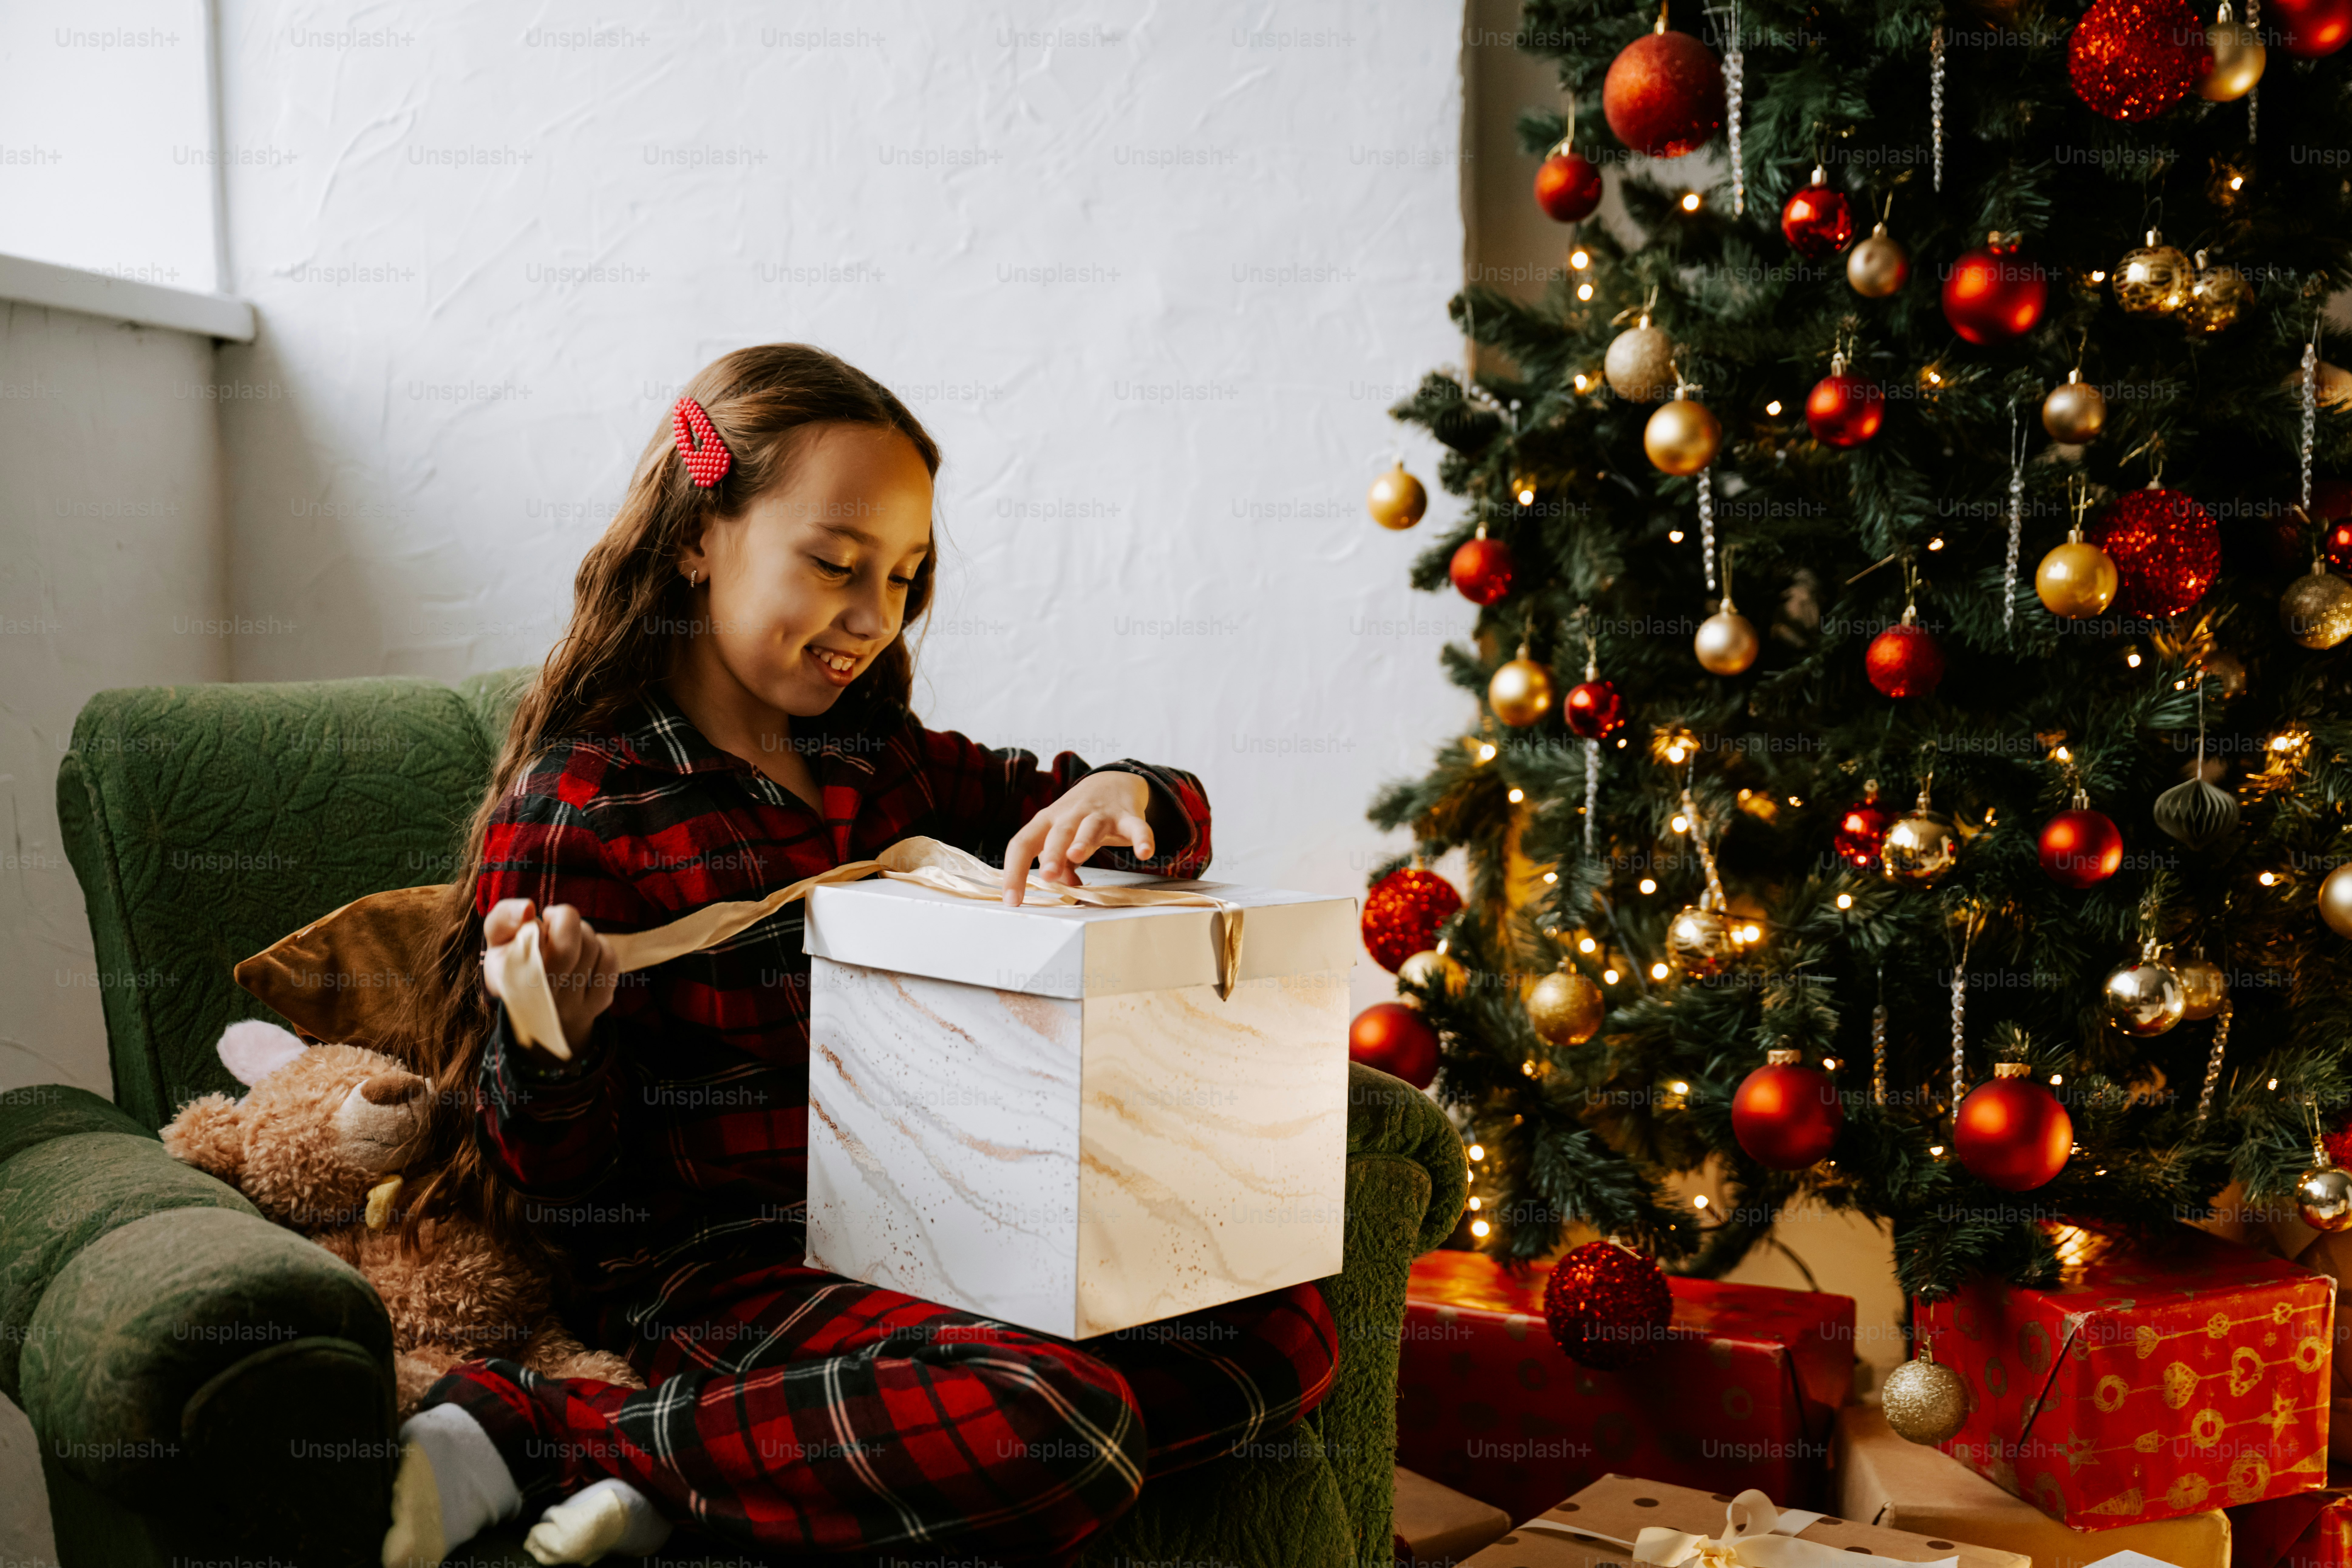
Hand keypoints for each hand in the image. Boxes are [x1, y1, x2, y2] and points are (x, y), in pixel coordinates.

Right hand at [481, 899, 617, 1057]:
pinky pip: (610, 962)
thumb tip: (528, 908)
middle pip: (568, 948)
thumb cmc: (514, 959)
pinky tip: (586, 950)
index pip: (534, 945)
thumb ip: (504, 917)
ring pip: (592, 949)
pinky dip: (602, 945)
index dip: (545, 923)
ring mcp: (572, 1007)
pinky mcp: (598, 1004)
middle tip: (555, 920)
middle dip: (566, 920)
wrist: (534, 1002)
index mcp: (512, 983)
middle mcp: (543, 1001)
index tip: (539, 921)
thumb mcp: (497, 938)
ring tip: (568, 938)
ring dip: (583, 932)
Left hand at [1001, 772, 1155, 905]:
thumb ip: (1061, 864)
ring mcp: (1099, 814)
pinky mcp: (1126, 816)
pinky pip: (1136, 827)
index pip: (1022, 844)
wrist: (1110, 781)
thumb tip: (1064, 888)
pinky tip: (1145, 853)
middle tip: (1046, 874)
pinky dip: (1142, 838)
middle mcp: (1070, 815)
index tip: (1012, 900)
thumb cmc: (1079, 818)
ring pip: (1089, 826)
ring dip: (1083, 841)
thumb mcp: (1063, 838)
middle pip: (1058, 833)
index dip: (1014, 871)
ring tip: (1077, 856)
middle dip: (1052, 853)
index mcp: (1046, 822)